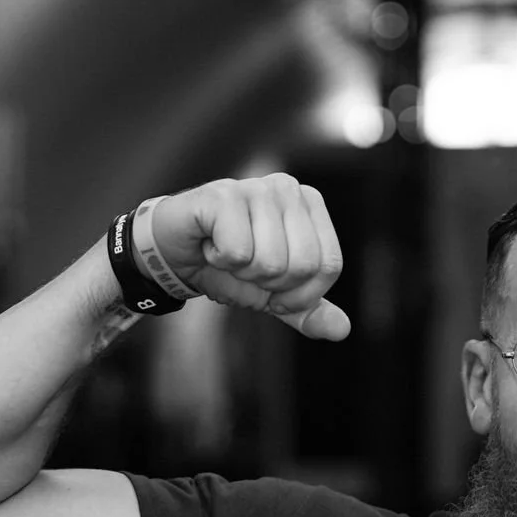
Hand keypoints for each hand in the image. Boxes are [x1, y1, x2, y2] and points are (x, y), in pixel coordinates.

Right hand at [152, 175, 349, 337]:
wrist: (173, 252)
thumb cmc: (226, 265)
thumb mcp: (273, 293)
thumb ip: (308, 309)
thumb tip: (342, 330)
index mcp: (309, 204)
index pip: (329, 265)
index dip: (301, 294)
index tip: (273, 290)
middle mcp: (287, 187)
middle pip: (302, 266)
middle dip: (269, 285)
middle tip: (245, 268)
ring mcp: (255, 187)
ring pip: (270, 262)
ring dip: (242, 274)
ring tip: (226, 254)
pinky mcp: (222, 196)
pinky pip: (237, 253)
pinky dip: (219, 261)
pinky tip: (210, 244)